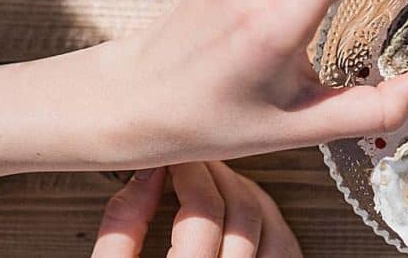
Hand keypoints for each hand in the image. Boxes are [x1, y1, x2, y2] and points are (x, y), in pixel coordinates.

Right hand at [92, 163, 301, 256]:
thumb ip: (124, 223)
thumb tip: (149, 171)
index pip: (203, 216)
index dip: (189, 173)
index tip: (174, 158)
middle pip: (243, 217)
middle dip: (218, 175)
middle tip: (194, 160)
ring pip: (273, 231)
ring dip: (245, 193)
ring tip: (215, 180)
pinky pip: (284, 253)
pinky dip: (267, 222)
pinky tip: (241, 209)